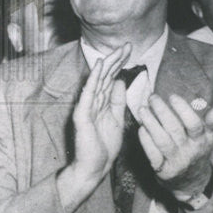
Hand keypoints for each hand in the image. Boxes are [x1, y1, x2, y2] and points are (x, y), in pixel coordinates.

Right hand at [57, 44, 130, 212]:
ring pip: (97, 81)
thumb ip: (117, 100)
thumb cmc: (104, 145)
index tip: (130, 50)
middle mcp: (93, 102)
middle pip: (104, 76)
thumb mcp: (116, 118)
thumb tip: (120, 81)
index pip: (110, 78)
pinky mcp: (82, 115)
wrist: (94, 167)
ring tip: (115, 51)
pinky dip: (93, 79)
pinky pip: (88, 94)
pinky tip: (99, 66)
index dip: (119, 64)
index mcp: (101, 102)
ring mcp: (86, 107)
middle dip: (115, 59)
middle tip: (127, 45)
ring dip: (107, 65)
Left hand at [138, 94, 212, 195]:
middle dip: (162, 111)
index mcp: (201, 140)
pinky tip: (141, 128)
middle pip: (174, 129)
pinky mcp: (162, 170)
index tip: (172, 96)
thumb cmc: (198, 152)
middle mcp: (189, 151)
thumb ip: (212, 121)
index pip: (193, 124)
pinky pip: (152, 154)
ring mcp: (175, 161)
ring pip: (161, 140)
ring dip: (151, 124)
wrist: (192, 182)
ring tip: (143, 110)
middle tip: (152, 97)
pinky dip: (145, 141)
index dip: (183, 110)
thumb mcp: (208, 137)